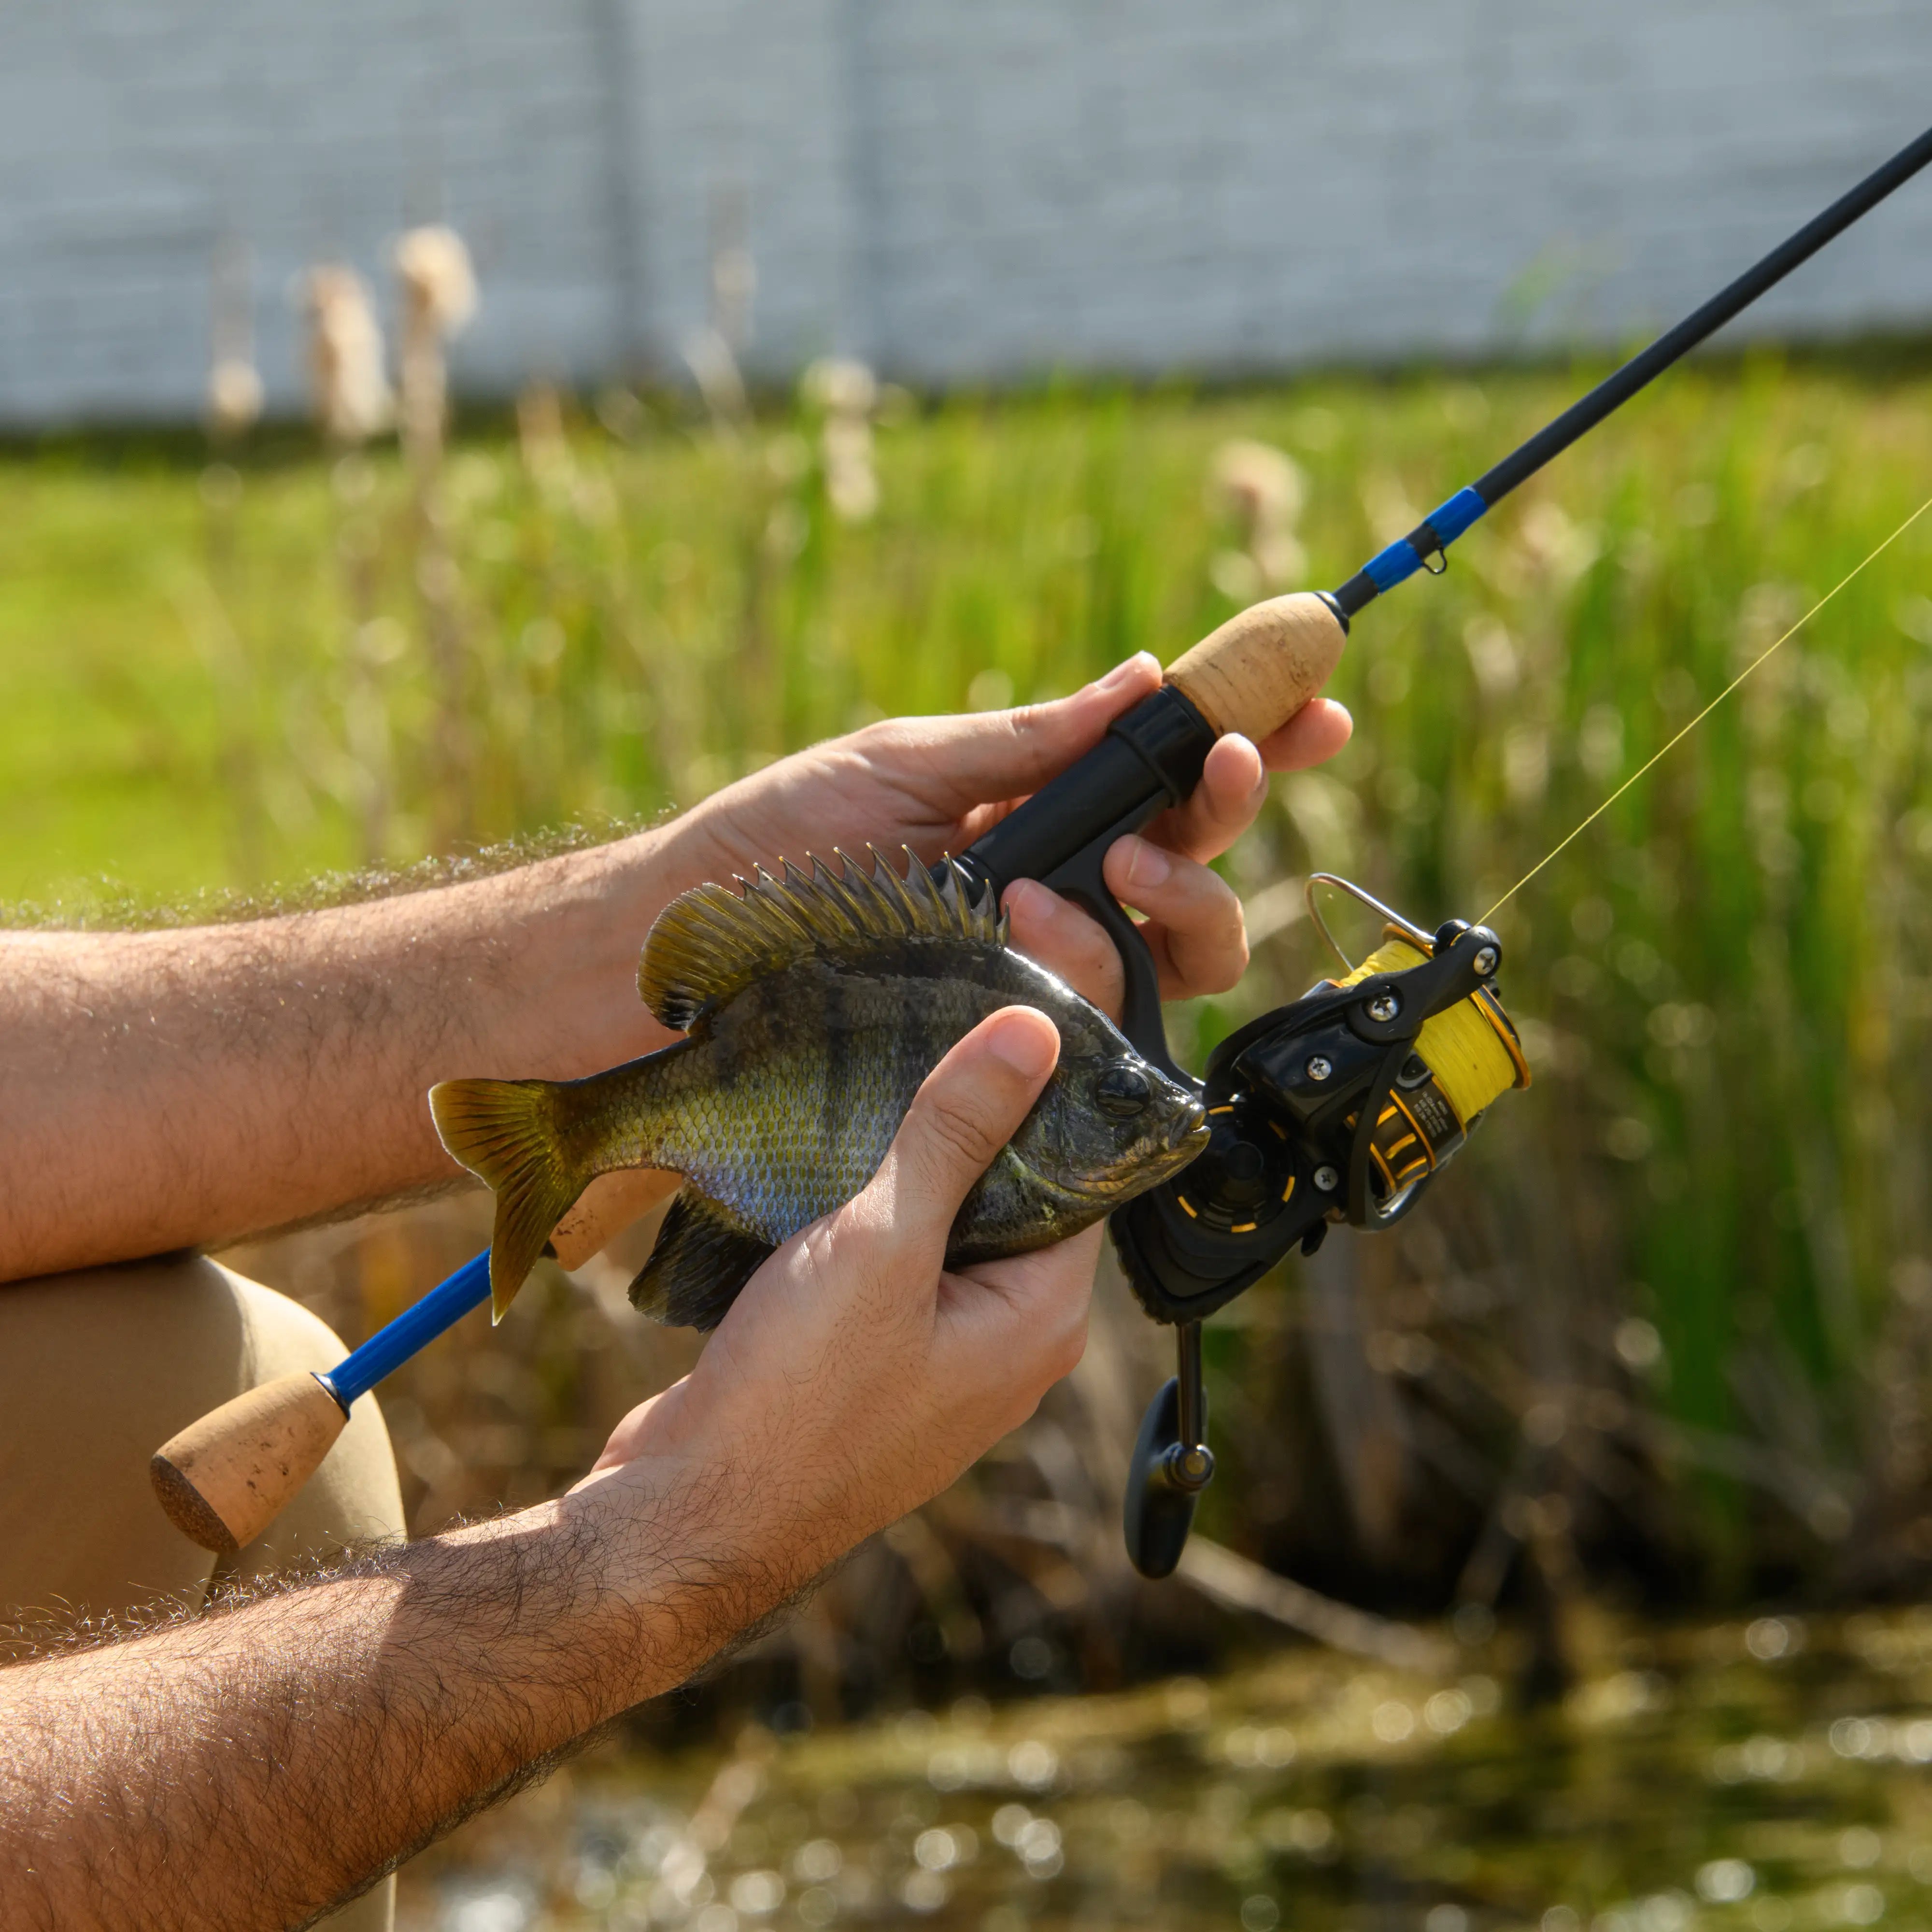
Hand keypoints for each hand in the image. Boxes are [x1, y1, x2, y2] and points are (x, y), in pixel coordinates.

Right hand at [575, 1007, 1093, 1586]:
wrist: (689, 1514)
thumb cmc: (798, 1397)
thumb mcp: (884, 1241)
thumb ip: (956, 1133)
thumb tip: (1032, 1034)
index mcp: (1040, 1323)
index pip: (1079, 1183)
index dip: (1047, 1101)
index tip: (1006, 1019)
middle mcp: (1002, 1347)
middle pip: (1011, 1203)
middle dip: (967, 1126)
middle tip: (925, 1031)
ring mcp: (935, 1362)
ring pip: (940, 1232)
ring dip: (903, 1169)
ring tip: (865, 1081)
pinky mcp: (867, 1367)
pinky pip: (887, 1270)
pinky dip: (861, 1218)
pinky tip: (820, 1162)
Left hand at [666, 654, 1351, 1018]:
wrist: (674, 947)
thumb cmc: (774, 846)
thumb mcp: (900, 767)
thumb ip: (1025, 740)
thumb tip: (1139, 676)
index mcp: (1034, 819)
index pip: (1163, 783)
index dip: (1245, 747)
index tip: (1312, 706)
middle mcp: (1054, 902)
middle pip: (1195, 872)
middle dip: (1228, 817)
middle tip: (1225, 771)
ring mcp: (1037, 979)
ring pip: (1179, 958)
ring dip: (1179, 898)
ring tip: (1112, 870)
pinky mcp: (1009, 1047)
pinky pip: (1107, 1028)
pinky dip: (1102, 972)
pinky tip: (1053, 936)